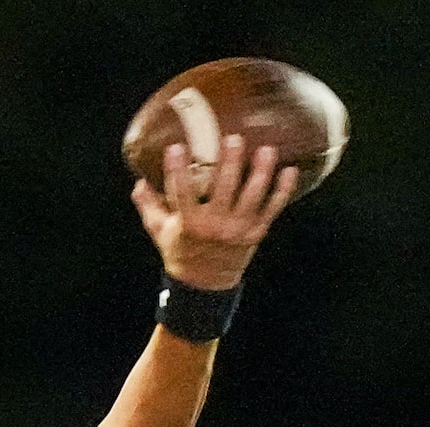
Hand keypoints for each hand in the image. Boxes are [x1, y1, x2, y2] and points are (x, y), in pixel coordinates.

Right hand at [134, 133, 300, 291]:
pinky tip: (290, 171)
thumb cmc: (180, 251)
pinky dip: (283, 190)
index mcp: (188, 224)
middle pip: (224, 190)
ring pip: (253, 197)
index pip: (181, 193)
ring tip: (267, 149)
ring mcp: (238, 229)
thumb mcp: (159, 231)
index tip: (176, 147)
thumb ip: (149, 205)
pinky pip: (273, 208)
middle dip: (229, 163)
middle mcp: (214, 225)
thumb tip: (139, 181)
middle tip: (234, 138)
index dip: (177, 170)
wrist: (204, 285)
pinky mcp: (256, 231)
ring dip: (261, 172)